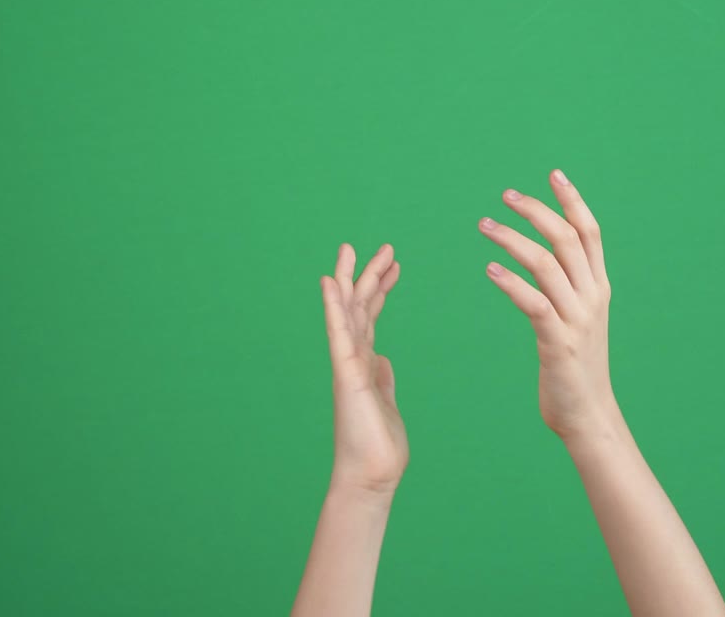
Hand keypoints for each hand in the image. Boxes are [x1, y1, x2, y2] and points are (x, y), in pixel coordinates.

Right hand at [319, 243, 406, 494]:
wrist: (372, 476)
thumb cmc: (378, 446)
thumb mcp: (386, 402)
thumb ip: (382, 378)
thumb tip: (383, 359)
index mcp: (364, 365)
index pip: (370, 319)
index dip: (380, 291)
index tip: (392, 266)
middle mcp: (352, 360)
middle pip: (358, 308)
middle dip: (369, 276)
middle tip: (385, 246)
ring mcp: (346, 366)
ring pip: (346, 314)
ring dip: (350, 280)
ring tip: (351, 249)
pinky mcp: (346, 375)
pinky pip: (339, 334)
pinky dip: (334, 306)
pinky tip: (331, 282)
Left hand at [478, 169, 618, 439]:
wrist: (589, 415)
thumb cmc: (577, 367)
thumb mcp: (581, 319)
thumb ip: (571, 288)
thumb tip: (551, 260)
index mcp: (599, 288)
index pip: (590, 232)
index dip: (573, 200)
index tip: (553, 173)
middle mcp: (592, 298)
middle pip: (567, 239)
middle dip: (537, 210)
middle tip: (505, 195)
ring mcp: (577, 320)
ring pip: (547, 264)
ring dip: (513, 240)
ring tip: (485, 226)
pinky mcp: (558, 343)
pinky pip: (535, 303)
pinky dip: (512, 282)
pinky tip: (490, 270)